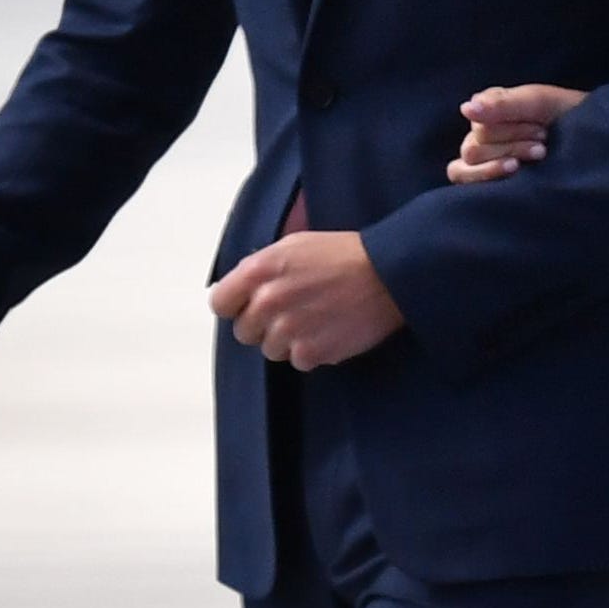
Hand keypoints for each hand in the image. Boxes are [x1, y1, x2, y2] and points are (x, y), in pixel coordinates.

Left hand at [210, 227, 408, 368]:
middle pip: (244, 331)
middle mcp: (268, 301)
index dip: (235, 306)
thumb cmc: (344, 255)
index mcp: (259, 270)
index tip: (249, 306)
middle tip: (292, 312)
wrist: (389, 274)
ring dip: (288, 340)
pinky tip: (330, 331)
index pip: (219, 303)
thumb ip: (260, 268)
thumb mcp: (294, 245)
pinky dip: (312, 352)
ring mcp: (289, 329)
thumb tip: (239, 290)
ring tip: (316, 320)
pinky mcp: (312, 351)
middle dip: (263, 325)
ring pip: (270, 350)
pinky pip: (298, 361)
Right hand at [446, 81, 586, 181]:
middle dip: (512, 145)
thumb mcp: (538, 103)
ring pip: (466, 166)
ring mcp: (483, 157)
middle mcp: (480, 133)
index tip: (542, 130)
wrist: (591, 139)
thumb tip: (465, 109)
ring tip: (537, 157)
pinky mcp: (488, 179)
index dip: (509, 130)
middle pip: (473, 148)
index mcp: (488, 109)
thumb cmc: (566, 116)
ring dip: (501, 162)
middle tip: (543, 144)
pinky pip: (464, 182)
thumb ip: (502, 104)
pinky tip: (514, 173)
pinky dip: (484, 177)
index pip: (478, 126)